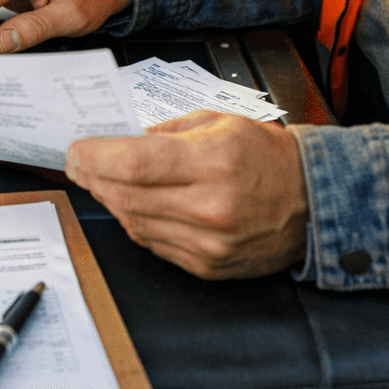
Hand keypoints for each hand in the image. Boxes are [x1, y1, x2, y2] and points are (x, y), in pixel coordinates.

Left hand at [65, 110, 309, 278]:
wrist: (312, 201)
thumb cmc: (269, 156)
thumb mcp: (222, 121)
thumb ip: (169, 130)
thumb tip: (125, 139)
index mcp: (215, 161)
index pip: (136, 162)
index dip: (96, 157)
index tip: (76, 151)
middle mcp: (211, 207)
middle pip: (128, 195)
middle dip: (95, 178)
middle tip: (79, 165)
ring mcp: (209, 243)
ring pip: (135, 223)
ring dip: (111, 201)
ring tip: (101, 182)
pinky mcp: (208, 266)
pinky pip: (154, 244)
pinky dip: (136, 223)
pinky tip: (131, 205)